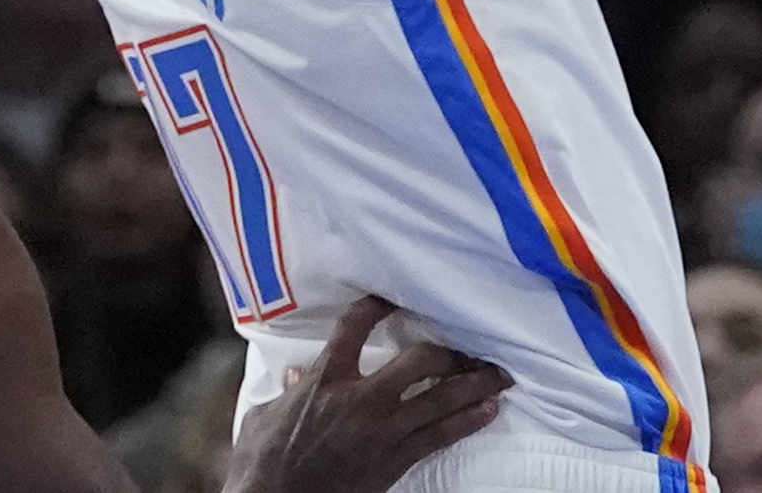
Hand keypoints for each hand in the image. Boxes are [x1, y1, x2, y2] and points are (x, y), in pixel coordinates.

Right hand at [222, 295, 511, 492]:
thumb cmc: (261, 464)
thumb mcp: (263, 417)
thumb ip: (283, 391)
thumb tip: (293, 375)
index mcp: (324, 380)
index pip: (355, 327)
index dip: (376, 306)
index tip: (392, 297)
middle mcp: (359, 399)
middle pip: (419, 360)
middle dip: (449, 351)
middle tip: (469, 346)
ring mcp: (380, 431)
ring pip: (440, 398)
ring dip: (474, 384)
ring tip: (500, 374)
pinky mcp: (393, 462)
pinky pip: (439, 437)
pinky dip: (467, 422)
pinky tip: (488, 411)